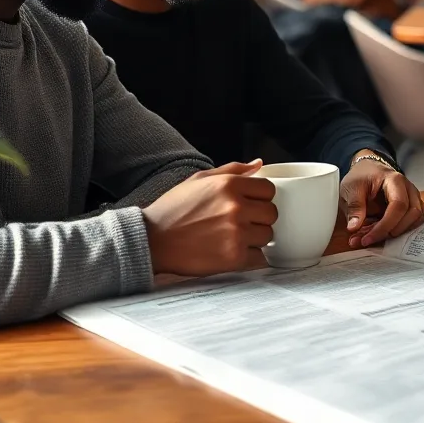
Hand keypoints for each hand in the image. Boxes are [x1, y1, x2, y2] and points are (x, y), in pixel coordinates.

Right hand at [142, 159, 276, 276]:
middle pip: (272, 213)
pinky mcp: (234, 257)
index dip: (260, 198)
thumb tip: (259, 164)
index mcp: (229, 184)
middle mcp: (236, 207)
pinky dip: (249, 258)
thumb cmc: (173, 210)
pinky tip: (231, 252)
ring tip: (233, 238)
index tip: (250, 205)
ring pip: (268, 235)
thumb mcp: (199, 179)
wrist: (152, 240)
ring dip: (255, 238)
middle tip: (241, 223)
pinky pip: (259, 258)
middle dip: (259, 218)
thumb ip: (233, 170)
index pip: (269, 189)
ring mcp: (237, 232)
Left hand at [340, 155, 423, 247]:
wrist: (368, 170)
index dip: (385, 226)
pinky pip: (414, 222)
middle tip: (369, 239)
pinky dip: (402, 231)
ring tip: (375, 236)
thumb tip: (354, 227)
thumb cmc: (361, 176)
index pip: (398, 205)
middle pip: (412, 214)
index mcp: (394, 180)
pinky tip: (385, 234)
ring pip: (416, 220)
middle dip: (391, 232)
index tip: (368, 238)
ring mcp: (413, 198)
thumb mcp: (351, 188)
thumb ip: (354, 206)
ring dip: (398, 233)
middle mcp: (409, 188)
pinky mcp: (412, 207)